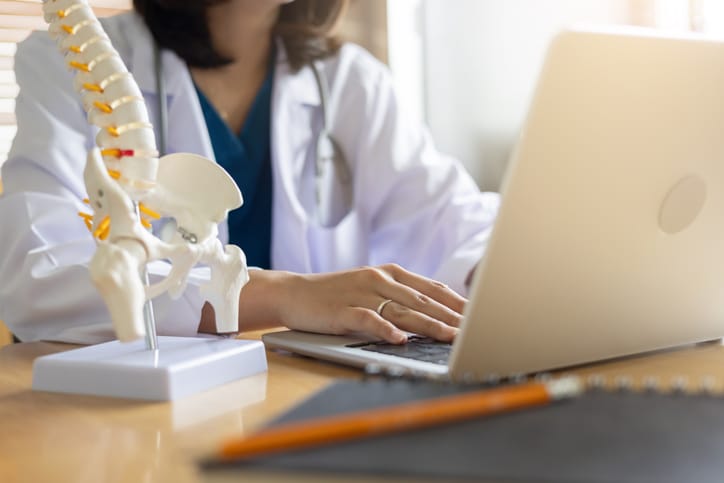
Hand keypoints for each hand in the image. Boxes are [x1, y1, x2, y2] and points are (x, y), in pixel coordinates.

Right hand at [225, 264, 465, 343]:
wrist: (294, 293)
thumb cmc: (336, 294)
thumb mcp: (372, 287)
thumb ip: (401, 296)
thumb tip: (435, 311)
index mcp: (390, 274)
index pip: (431, 288)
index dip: (457, 302)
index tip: (479, 315)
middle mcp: (379, 280)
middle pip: (423, 300)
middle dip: (452, 316)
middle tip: (476, 329)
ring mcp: (361, 294)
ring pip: (402, 310)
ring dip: (429, 324)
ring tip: (452, 336)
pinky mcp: (343, 310)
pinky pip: (368, 320)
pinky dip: (385, 329)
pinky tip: (399, 339)